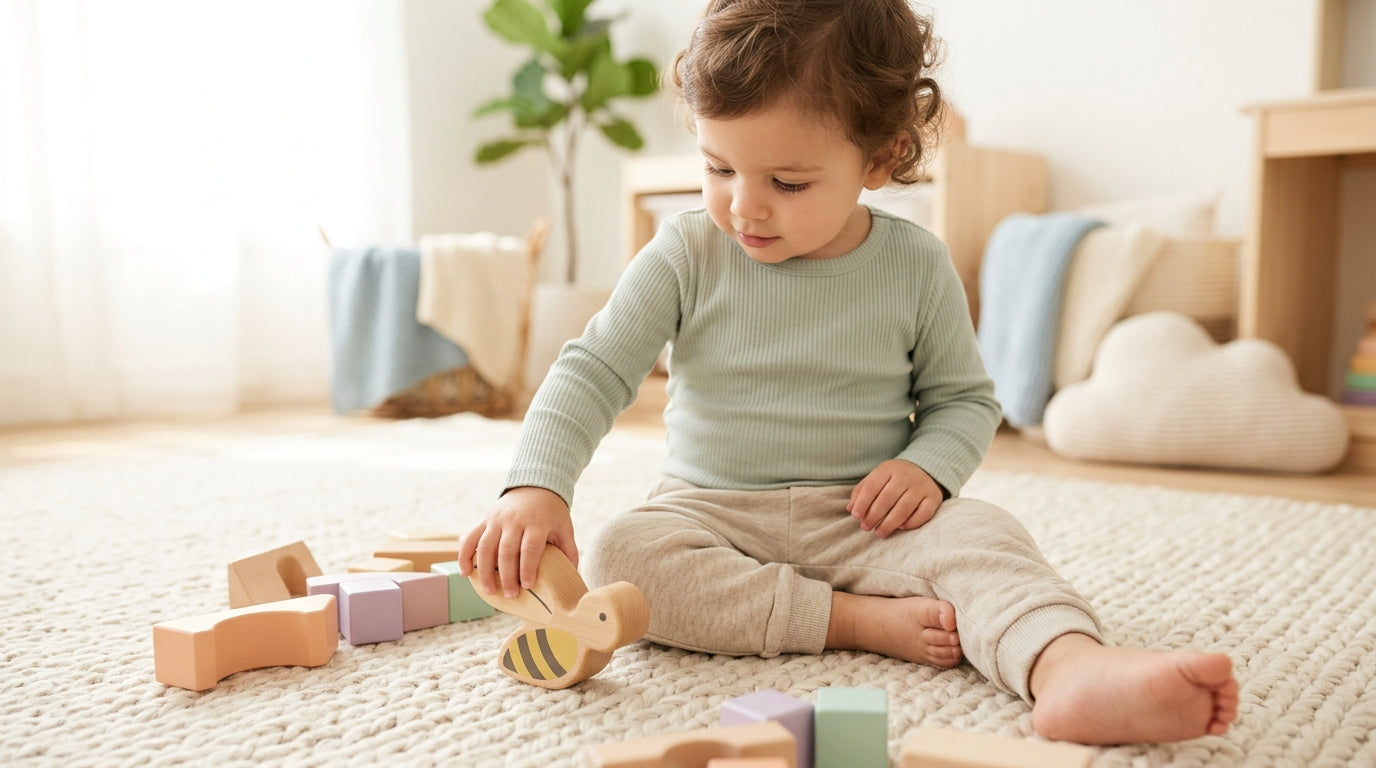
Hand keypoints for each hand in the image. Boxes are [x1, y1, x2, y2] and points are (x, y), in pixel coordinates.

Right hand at [458, 486, 576, 598]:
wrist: (536, 485)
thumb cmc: (552, 513)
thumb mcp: (565, 528)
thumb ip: (569, 551)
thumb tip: (573, 578)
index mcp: (537, 522)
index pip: (530, 548)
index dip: (527, 568)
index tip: (528, 585)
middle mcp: (515, 520)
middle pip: (507, 551)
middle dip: (507, 576)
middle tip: (511, 595)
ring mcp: (497, 519)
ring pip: (486, 547)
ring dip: (485, 571)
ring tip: (490, 591)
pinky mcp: (485, 520)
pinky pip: (471, 538)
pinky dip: (465, 556)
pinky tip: (466, 573)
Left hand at [847, 459, 944, 537]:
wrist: (927, 469)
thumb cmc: (894, 478)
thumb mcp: (877, 478)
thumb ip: (862, 491)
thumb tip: (850, 509)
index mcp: (888, 469)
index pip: (871, 487)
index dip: (862, 503)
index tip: (855, 516)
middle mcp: (905, 476)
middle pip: (886, 499)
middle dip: (873, 516)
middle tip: (865, 527)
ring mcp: (921, 487)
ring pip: (904, 508)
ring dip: (889, 524)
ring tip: (880, 533)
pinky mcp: (934, 498)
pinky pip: (923, 514)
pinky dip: (912, 523)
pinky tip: (901, 527)